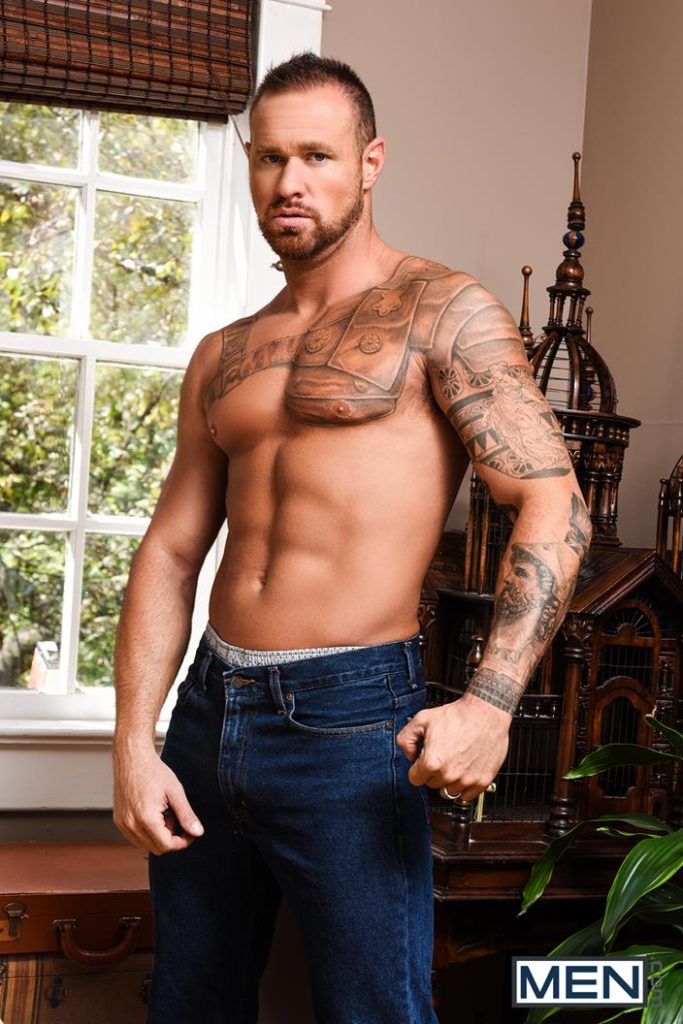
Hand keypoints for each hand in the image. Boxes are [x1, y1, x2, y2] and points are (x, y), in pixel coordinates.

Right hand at [113, 745, 203, 855]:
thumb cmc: (153, 771)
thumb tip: (198, 833)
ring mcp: (123, 824)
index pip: (167, 846)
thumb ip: (187, 815)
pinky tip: (153, 813)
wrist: (132, 758)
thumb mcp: (175, 792)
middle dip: (170, 838)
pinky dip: (146, 832)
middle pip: (156, 849)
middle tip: (175, 817)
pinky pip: (135, 837)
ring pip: (145, 845)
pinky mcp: (119, 820)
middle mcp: (131, 825)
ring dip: (158, 836)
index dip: (182, 842)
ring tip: (163, 813)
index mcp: (146, 819)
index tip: (190, 833)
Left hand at [396, 692, 510, 800]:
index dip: (417, 768)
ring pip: (449, 791)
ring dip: (449, 780)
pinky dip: (465, 787)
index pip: (415, 779)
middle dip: (433, 772)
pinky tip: (464, 771)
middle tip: (441, 756)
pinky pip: (467, 796)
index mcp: (432, 762)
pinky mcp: (482, 781)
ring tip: (454, 761)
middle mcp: (449, 774)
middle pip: (432, 784)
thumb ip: (406, 739)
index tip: (423, 761)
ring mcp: (467, 780)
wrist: (486, 713)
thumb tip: (409, 755)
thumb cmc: (458, 716)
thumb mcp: (422, 719)